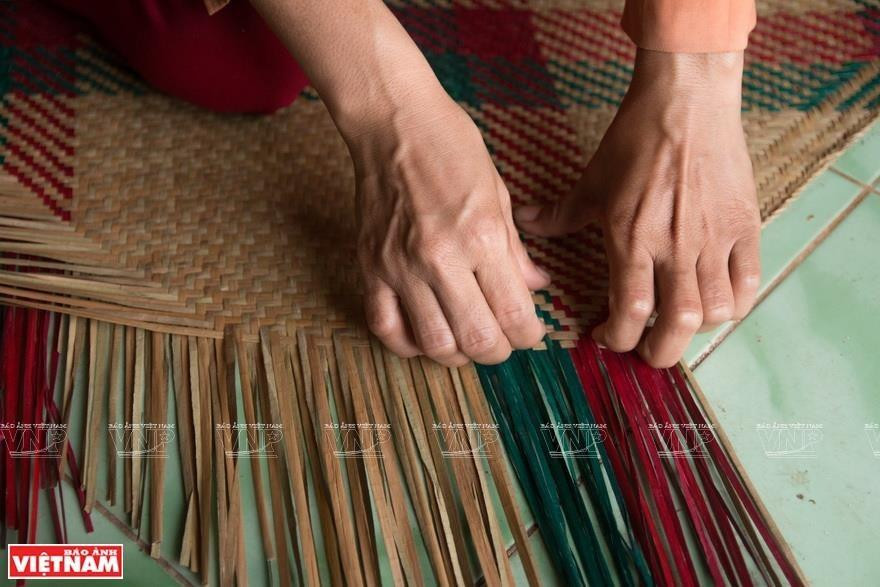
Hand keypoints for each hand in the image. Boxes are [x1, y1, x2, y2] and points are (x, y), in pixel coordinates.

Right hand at [350, 95, 550, 365]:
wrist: (392, 120)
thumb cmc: (452, 147)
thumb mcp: (499, 194)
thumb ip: (515, 251)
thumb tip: (535, 288)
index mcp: (482, 237)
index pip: (515, 316)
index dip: (529, 336)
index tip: (530, 332)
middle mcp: (442, 259)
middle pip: (477, 340)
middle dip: (498, 352)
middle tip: (502, 343)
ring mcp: (401, 266)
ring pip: (433, 343)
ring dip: (457, 355)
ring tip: (466, 342)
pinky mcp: (371, 267)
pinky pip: (385, 326)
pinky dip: (407, 345)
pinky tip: (424, 337)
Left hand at [514, 50, 760, 367]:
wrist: (687, 100)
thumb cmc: (635, 139)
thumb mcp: (591, 181)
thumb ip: (559, 214)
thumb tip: (525, 222)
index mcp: (632, 239)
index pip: (630, 314)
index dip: (618, 338)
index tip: (607, 337)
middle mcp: (675, 247)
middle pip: (677, 326)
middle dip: (660, 353)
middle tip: (648, 352)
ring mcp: (714, 238)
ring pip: (715, 311)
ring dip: (695, 329)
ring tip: (679, 323)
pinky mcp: (744, 225)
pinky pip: (748, 282)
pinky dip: (735, 304)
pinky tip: (716, 303)